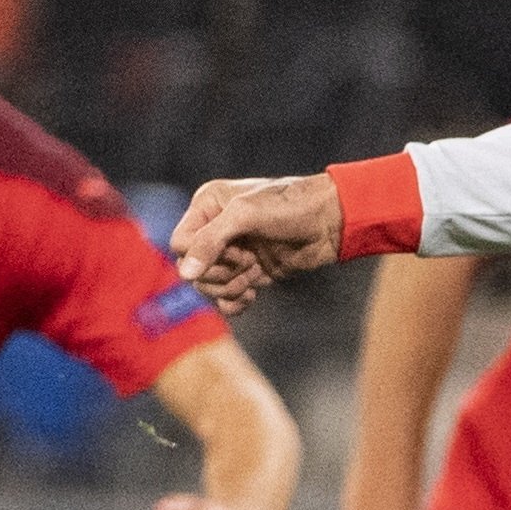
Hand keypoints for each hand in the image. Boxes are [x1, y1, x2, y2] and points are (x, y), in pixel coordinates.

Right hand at [171, 174, 343, 312]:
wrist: (330, 222)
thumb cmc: (289, 207)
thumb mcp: (245, 215)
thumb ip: (211, 241)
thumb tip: (184, 274)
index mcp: (208, 207)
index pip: (179, 243)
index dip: (200, 255)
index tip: (234, 248)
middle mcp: (216, 229)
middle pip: (192, 268)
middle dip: (217, 273)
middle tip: (246, 262)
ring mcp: (233, 253)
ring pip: (208, 285)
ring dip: (228, 287)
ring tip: (252, 276)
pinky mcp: (250, 273)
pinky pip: (226, 298)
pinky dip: (234, 303)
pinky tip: (251, 295)